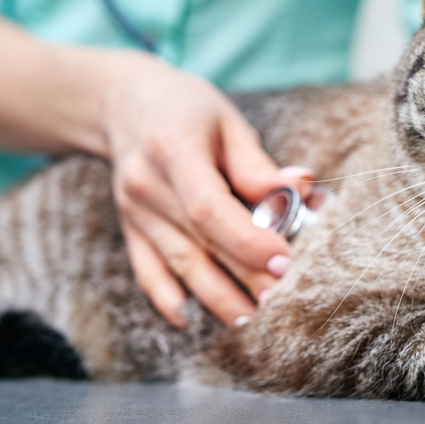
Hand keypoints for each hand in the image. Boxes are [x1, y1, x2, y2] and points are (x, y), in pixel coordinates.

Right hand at [103, 53, 311, 327]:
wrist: (124, 104)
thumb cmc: (188, 108)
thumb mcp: (227, 121)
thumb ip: (258, 165)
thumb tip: (301, 191)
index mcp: (173, 149)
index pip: (209, 208)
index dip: (248, 241)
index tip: (285, 261)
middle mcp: (147, 186)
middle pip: (199, 245)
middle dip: (245, 279)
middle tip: (286, 301)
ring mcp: (134, 213)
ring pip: (179, 267)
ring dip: (218, 299)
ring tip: (256, 318)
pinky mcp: (130, 230)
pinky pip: (147, 274)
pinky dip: (168, 301)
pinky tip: (191, 319)